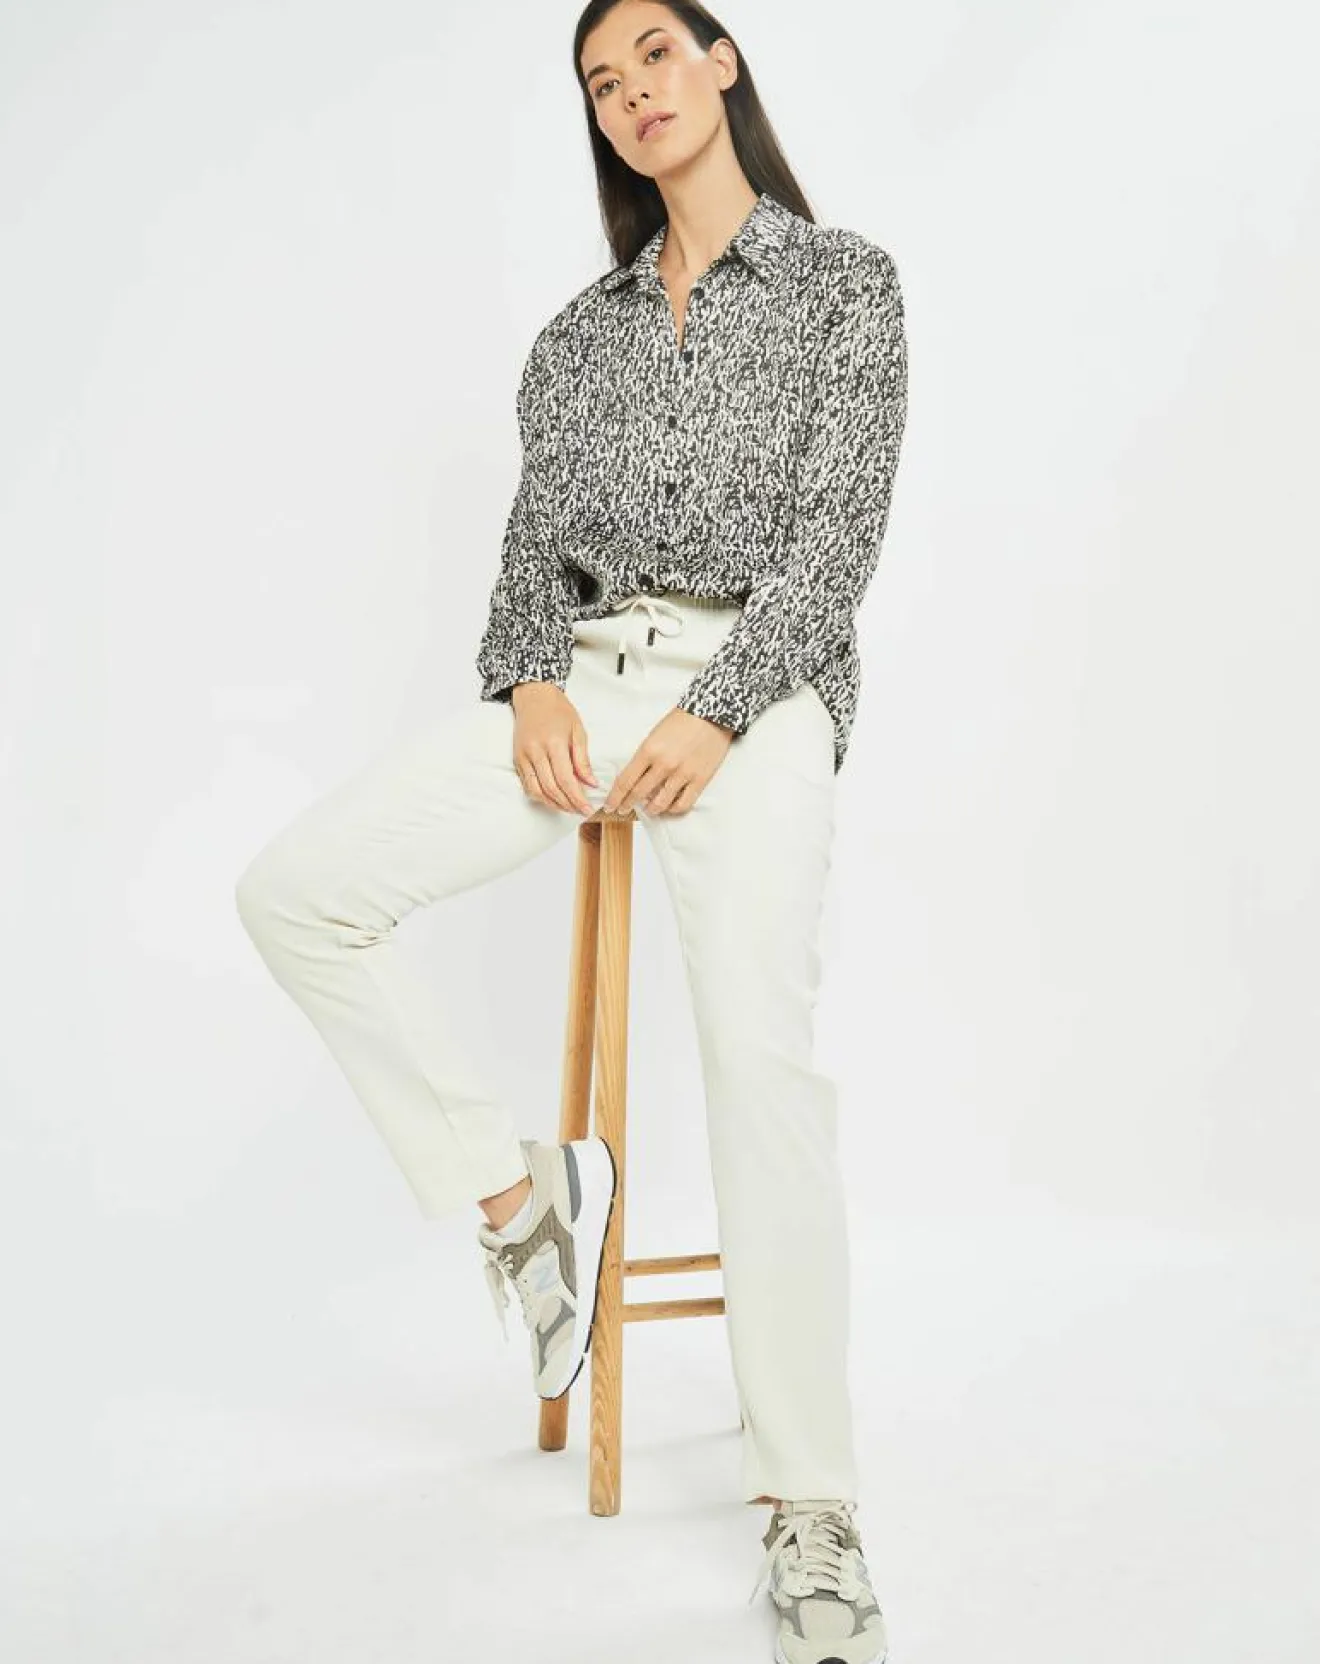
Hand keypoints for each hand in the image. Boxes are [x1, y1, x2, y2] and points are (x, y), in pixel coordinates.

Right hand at [510, 682, 598, 814]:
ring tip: (568, 808)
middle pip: (551, 788)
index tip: (587, 809)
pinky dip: (540, 797)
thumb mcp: (578, 730)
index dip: (577, 798)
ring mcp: (523, 756)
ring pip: (536, 791)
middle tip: (580, 811)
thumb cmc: (559, 711)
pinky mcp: (517, 759)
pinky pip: (527, 785)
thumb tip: (591, 783)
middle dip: (567, 804)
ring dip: (553, 804)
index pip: (565, 779)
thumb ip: (583, 759)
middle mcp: (536, 751)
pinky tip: (552, 800)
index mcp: (554, 743)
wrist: (534, 696)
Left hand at [602, 707, 734, 816]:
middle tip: (622, 810)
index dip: (615, 797)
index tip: (610, 805)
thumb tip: (634, 778)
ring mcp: (682, 774)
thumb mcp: (654, 735)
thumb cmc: (682, 721)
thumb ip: (644, 757)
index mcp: (649, 750)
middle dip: (627, 805)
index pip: (625, 781)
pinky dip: (673, 809)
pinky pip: (683, 804)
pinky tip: (669, 806)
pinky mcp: (699, 780)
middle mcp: (664, 764)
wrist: (712, 714)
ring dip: (650, 810)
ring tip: (647, 809)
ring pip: (660, 803)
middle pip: (639, 794)